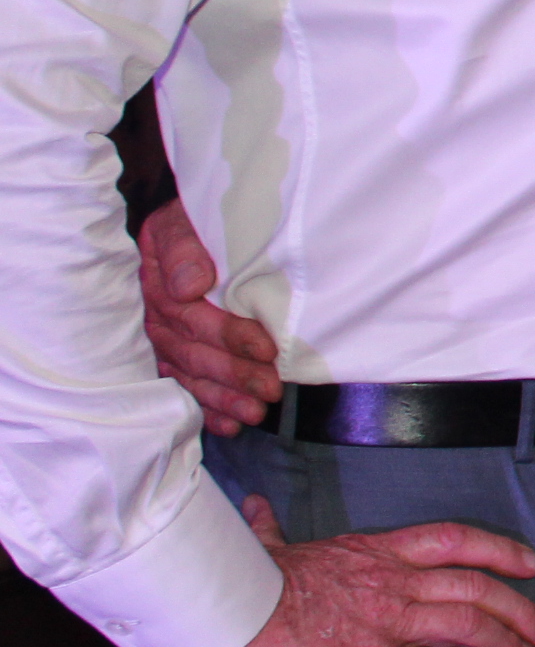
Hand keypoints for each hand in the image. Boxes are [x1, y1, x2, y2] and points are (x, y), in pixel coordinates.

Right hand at [138, 202, 278, 435]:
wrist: (190, 224)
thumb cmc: (197, 221)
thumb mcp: (186, 221)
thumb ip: (187, 247)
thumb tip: (189, 285)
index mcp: (157, 283)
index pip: (192, 317)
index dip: (229, 335)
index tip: (265, 348)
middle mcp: (154, 316)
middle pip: (193, 353)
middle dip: (233, 375)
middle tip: (269, 389)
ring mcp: (159, 339)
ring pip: (189, 375)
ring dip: (223, 398)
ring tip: (255, 414)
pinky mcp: (169, 355)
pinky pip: (182, 386)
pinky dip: (206, 408)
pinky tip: (229, 425)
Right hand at [203, 495, 534, 646]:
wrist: (229, 615)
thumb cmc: (246, 583)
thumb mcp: (268, 548)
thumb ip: (270, 530)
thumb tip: (254, 509)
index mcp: (377, 552)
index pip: (455, 541)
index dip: (499, 550)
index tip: (531, 563)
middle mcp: (394, 582)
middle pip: (475, 586)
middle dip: (519, 607)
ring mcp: (386, 622)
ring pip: (465, 625)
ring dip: (504, 642)